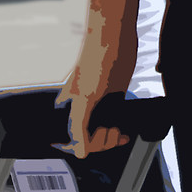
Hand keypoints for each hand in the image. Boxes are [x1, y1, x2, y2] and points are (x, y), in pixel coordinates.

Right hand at [57, 17, 134, 158]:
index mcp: (67, 107)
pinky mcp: (112, 100)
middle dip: (100, 142)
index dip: (80, 146)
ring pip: (101, 133)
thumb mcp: (85, 96)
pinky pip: (114, 122)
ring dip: (110, 138)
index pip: (69, 139)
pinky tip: (124, 133)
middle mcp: (80, 107)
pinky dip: (119, 131)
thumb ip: (79, 126)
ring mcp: (97, 105)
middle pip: (88, 139)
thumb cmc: (96, 60)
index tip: (90, 146)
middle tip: (109, 133)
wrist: (117, 39)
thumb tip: (80, 152)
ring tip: (117, 132)